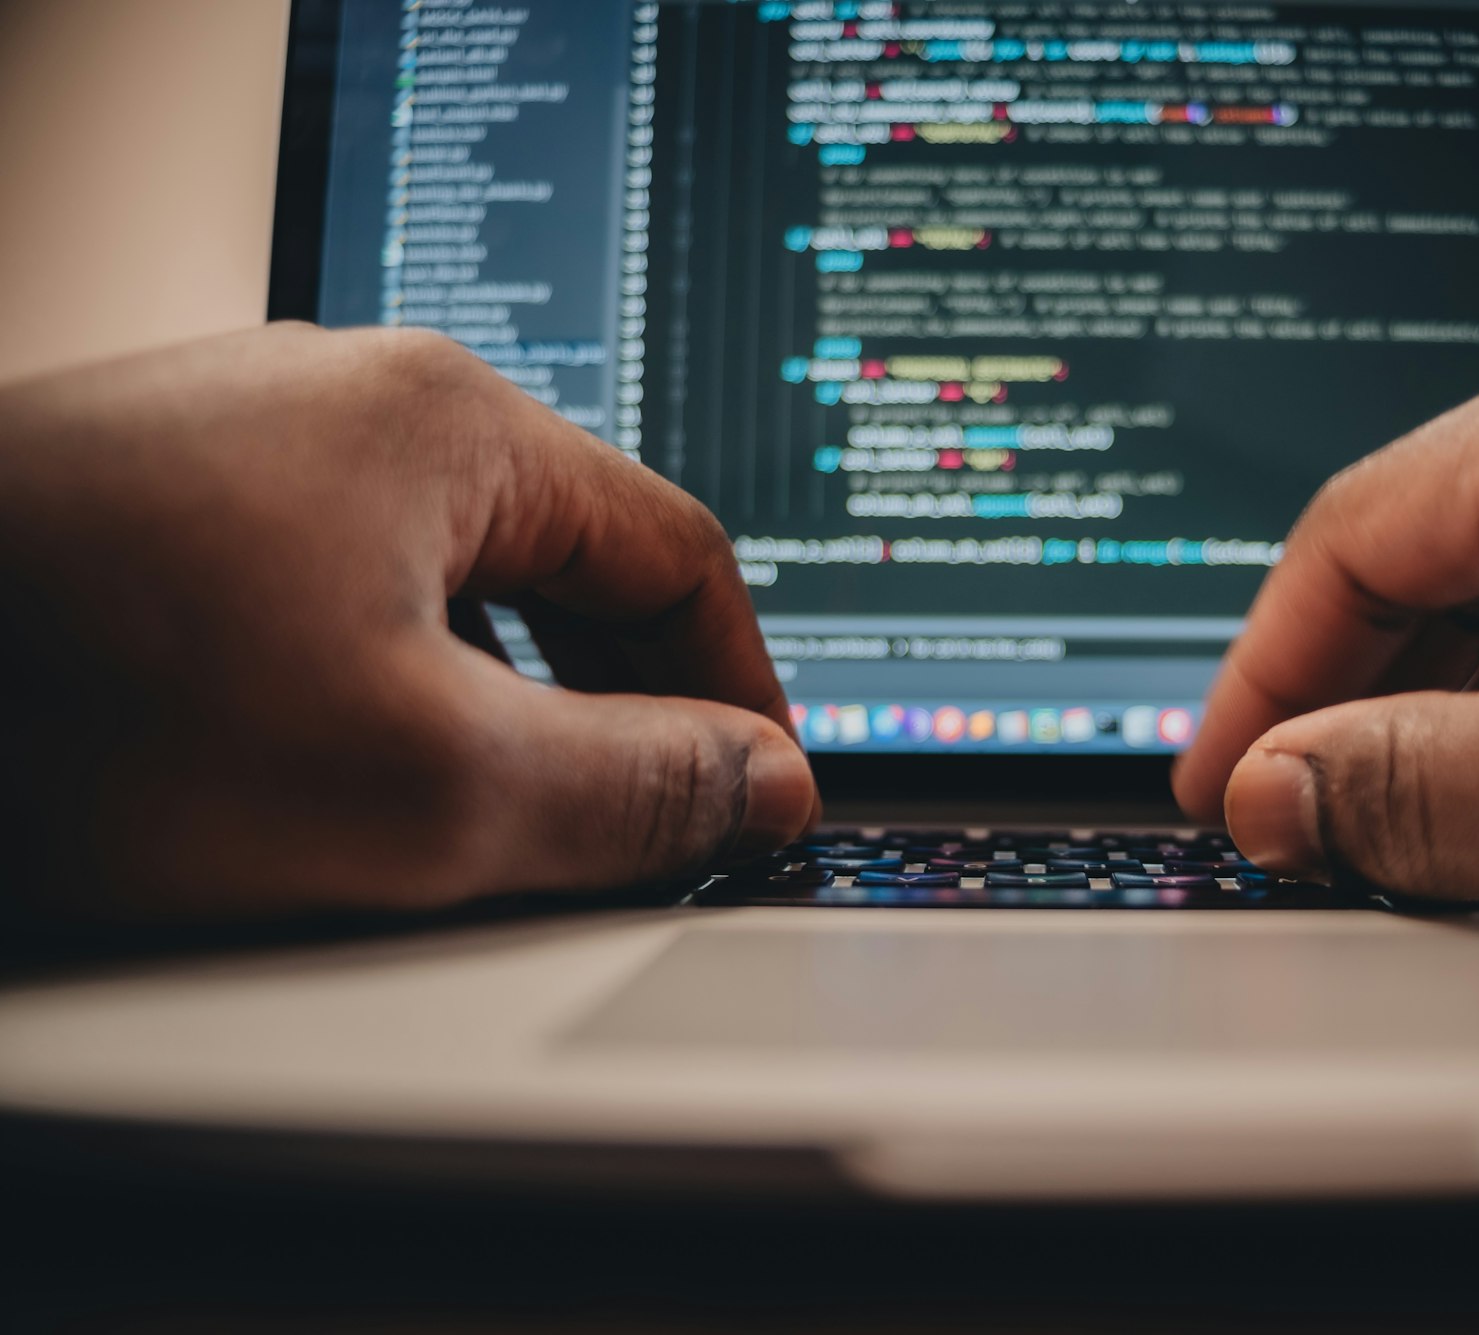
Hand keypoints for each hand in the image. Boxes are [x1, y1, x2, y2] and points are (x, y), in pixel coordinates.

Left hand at [0, 325, 815, 923]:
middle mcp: (343, 402)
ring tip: (488, 813)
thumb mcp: (422, 786)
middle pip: (563, 558)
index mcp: (447, 421)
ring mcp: (232, 447)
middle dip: (619, 699)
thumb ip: (635, 791)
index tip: (760, 790)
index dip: (745, 688)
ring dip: (493, 699)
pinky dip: (374, 686)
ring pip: (440, 584)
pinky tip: (330, 767)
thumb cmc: (79, 697)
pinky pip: (325, 596)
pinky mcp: (145, 507)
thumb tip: (763, 784)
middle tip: (639, 825)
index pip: (679, 552)